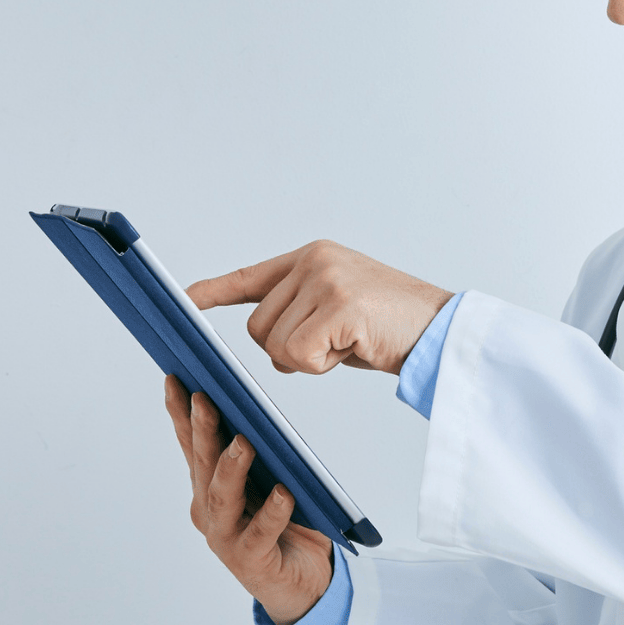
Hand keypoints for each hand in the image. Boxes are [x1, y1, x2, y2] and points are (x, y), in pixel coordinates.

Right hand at [163, 375, 331, 624]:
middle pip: (203, 464)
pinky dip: (272, 512)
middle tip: (204, 398)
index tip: (176, 380)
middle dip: (201, 429)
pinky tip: (283, 494)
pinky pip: (261, 532)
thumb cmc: (285, 527)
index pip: (192, 446)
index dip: (181, 414)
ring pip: (223, 497)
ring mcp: (227, 537)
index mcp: (210, 489)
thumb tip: (257, 413)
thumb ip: (259, 457)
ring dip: (231, 467)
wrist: (303, 584)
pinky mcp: (252, 560)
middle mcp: (211, 512)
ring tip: (244, 442)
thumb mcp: (268, 482)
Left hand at [187, 239, 451, 376]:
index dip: (212, 292)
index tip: (181, 301)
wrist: (442, 331)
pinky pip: (298, 355)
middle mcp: (314, 261)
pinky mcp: (338, 304)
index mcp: (312, 258)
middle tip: (336, 344)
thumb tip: (268, 344)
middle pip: (258, 329)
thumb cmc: (392, 328)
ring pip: (275, 345)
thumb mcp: (338, 310)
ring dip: (310, 360)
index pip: (250, 277)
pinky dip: (322, 366)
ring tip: (350, 343)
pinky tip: (353, 348)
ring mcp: (326, 279)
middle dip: (290, 351)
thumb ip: (300, 313)